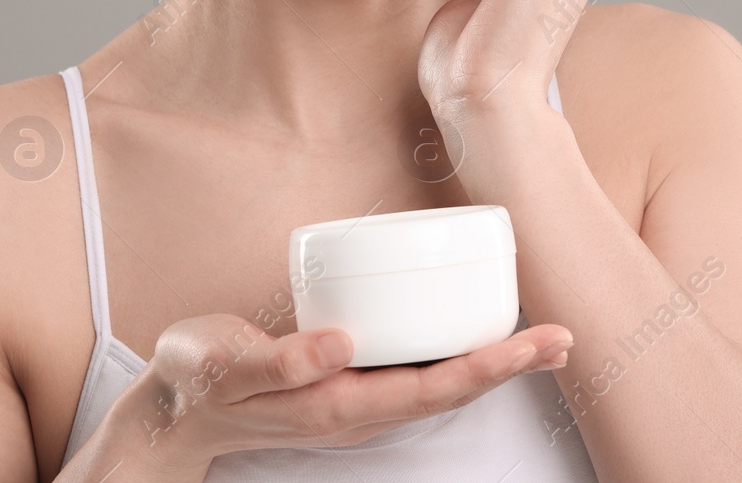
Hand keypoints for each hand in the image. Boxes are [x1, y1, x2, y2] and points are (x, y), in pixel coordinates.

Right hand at [110, 312, 572, 469]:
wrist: (174, 407)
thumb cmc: (198, 378)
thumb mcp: (223, 363)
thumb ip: (278, 359)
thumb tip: (342, 344)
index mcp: (340, 405)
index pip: (433, 387)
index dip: (491, 366)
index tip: (537, 342)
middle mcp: (361, 408)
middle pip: (453, 388)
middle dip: (512, 364)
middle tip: (566, 337)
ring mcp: (359, 399)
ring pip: (441, 382)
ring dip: (493, 360)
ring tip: (543, 337)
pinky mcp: (352, 382)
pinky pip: (419, 371)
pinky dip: (458, 353)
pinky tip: (478, 334)